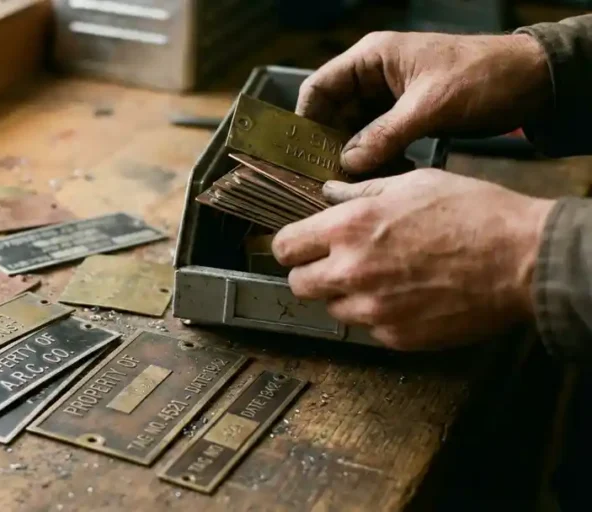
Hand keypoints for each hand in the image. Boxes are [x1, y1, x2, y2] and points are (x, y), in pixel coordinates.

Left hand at [271, 169, 553, 349]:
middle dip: (313, 273)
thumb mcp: (412, 184)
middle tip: (338, 264)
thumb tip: (331, 193)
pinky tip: (408, 297)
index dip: (292, 246)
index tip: (302, 247)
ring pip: (333, 310)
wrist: (522, 260)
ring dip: (347, 297)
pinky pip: (369, 330)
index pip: (285, 247)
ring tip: (383, 279)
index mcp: (348, 228)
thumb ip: (361, 192)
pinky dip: (380, 317)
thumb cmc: (473, 213)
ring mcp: (372, 310)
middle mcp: (351, 272)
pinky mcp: (395, 337)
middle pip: (298, 285)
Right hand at [297, 31, 550, 173]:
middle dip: (331, 144)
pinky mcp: (405, 116)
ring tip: (357, 182)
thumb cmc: (483, 76)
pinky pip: (378, 139)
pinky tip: (383, 176)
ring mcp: (389, 97)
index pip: (319, 86)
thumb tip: (347, 163)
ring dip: (356, 156)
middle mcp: (374, 76)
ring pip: (354, 130)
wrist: (533, 81)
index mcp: (372, 58)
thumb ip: (385, 134)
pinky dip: (377, 158)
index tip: (301, 154)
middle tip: (329, 178)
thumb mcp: (430, 106)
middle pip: (333, 113)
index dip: (305, 119)